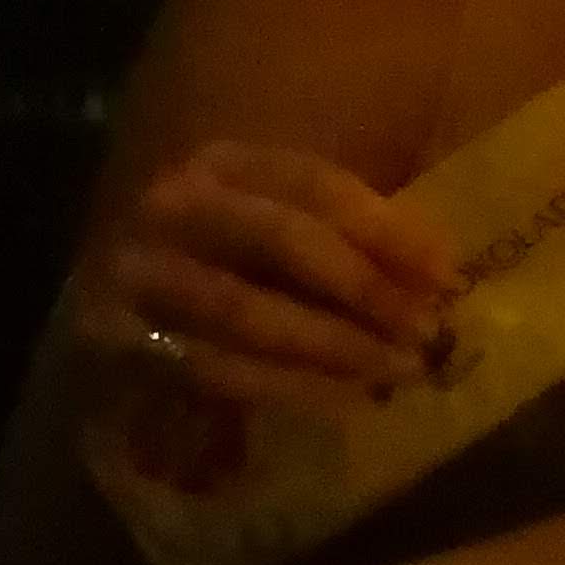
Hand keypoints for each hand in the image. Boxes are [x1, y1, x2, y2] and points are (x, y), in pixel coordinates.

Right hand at [76, 140, 460, 412]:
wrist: (122, 322)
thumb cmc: (239, 270)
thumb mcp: (291, 226)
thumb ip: (358, 232)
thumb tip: (443, 267)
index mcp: (223, 163)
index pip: (314, 186)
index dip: (387, 228)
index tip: (446, 273)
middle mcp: (172, 206)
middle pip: (282, 239)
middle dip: (363, 288)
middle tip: (426, 329)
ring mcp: (136, 275)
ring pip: (246, 311)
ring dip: (333, 345)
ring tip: (398, 370)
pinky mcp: (118, 343)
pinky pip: (215, 369)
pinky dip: (287, 387)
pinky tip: (344, 402)